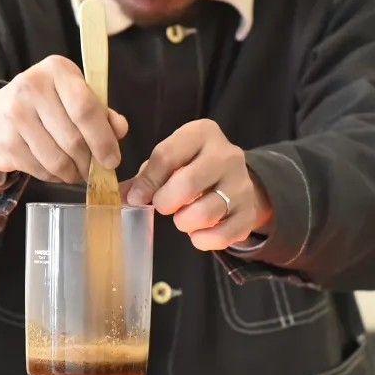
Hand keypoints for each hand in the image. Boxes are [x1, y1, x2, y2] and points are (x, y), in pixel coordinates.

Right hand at [0, 55, 128, 182]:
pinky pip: (41, 170)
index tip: (112, 160)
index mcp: (57, 70)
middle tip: (95, 171)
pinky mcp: (6, 141)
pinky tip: (57, 171)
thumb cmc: (43, 105)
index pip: (86, 108)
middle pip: (73, 139)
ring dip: (73, 173)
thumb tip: (120, 129)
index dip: (103, 140)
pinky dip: (55, 177)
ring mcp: (15, 114)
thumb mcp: (72, 96)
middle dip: (89, 162)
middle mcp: (33, 86)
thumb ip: (100, 111)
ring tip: (77, 172)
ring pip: (58, 159)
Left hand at [124, 119, 272, 250]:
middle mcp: (227, 155)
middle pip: (188, 184)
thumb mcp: (169, 161)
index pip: (167, 156)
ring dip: (185, 222)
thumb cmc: (191, 166)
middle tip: (163, 206)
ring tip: (183, 218)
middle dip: (166, 202)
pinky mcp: (249, 211)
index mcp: (202, 133)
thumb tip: (124, 196)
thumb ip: (145, 177)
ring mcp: (242, 184)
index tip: (137, 197)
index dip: (147, 182)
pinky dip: (204, 240)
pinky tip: (197, 234)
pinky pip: (224, 235)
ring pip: (206, 212)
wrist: (233, 178)